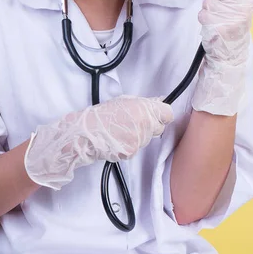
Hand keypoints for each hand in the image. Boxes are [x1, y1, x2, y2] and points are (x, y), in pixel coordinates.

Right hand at [24, 95, 173, 189]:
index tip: (155, 115)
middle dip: (150, 126)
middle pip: (159, 128)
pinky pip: (137, 148)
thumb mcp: (123, 101)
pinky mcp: (132, 152)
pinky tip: (118, 139)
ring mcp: (139, 140)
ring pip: (147, 139)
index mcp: (144, 109)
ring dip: (139, 135)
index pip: (167, 114)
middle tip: (134, 123)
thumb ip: (143, 104)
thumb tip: (158, 102)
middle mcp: (144, 124)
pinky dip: (130, 145)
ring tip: (122, 130)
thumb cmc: (101, 114)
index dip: (161, 114)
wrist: (85, 132)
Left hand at [191, 0, 252, 115]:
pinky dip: (205, 21)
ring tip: (219, 20)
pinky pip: (203, 15)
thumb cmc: (233, 24)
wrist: (231, 53)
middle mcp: (242, 6)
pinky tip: (214, 28)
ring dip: (209, 10)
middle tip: (223, 9)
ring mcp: (232, 18)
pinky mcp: (221, 29)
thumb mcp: (240, 2)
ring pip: (208, 2)